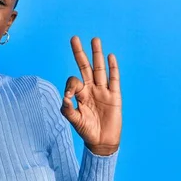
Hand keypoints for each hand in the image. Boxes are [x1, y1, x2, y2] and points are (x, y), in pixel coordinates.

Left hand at [61, 36, 121, 155]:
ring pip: (99, 69)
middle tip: (74, 38)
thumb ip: (67, 110)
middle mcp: (90, 89)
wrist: (102, 141)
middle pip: (84, 67)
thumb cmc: (86, 130)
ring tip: (95, 40)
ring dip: (97, 54)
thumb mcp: (74, 121)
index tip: (69, 97)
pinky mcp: (114, 96)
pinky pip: (114, 79)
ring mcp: (103, 91)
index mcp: (79, 94)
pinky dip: (113, 68)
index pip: (73, 81)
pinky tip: (110, 56)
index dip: (70, 85)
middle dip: (79, 53)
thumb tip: (65, 99)